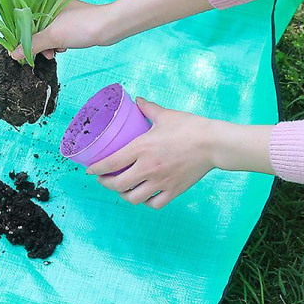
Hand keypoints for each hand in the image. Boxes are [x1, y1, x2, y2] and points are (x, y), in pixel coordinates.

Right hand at [10, 0, 116, 60]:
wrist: (110, 27)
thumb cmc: (82, 25)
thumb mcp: (53, 36)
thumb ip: (32, 45)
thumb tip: (14, 53)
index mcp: (44, 0)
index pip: (23, 17)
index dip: (20, 34)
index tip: (19, 48)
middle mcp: (51, 4)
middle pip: (33, 26)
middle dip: (36, 43)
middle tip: (40, 54)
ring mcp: (61, 14)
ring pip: (45, 32)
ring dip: (47, 45)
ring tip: (54, 52)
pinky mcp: (70, 23)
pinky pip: (56, 35)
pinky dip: (57, 43)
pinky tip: (62, 49)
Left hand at [87, 98, 274, 208]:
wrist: (214, 143)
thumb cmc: (190, 127)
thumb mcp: (165, 115)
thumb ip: (147, 108)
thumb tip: (137, 99)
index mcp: (141, 148)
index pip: (110, 163)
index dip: (96, 169)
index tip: (89, 170)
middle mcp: (148, 168)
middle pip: (118, 185)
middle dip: (106, 184)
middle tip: (102, 179)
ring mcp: (161, 182)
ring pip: (133, 198)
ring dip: (123, 195)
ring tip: (121, 189)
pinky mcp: (174, 190)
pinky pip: (154, 204)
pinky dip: (146, 202)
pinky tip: (143, 196)